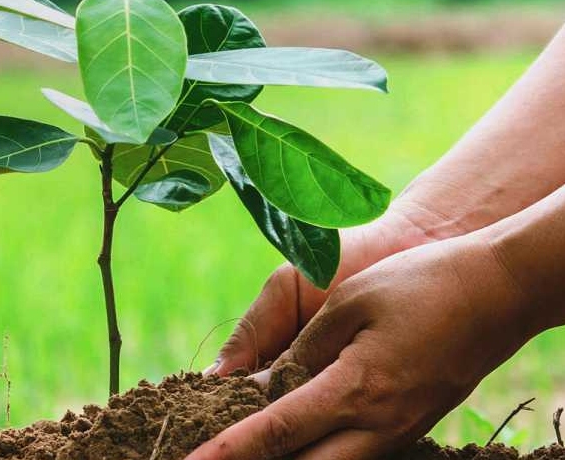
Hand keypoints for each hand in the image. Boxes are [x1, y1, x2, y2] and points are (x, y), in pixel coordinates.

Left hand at [189, 233, 534, 459]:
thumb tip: (265, 389)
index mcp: (354, 390)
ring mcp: (398, 433)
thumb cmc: (418, 284)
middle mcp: (377, 426)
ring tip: (248, 447)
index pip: (275, 433)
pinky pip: (356, 456)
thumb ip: (301, 350)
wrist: (497, 292)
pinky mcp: (409, 429)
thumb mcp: (348, 302)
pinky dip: (319, 452)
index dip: (229, 452)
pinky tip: (299, 435)